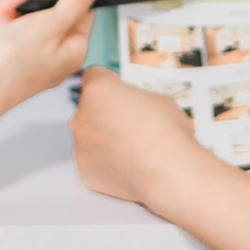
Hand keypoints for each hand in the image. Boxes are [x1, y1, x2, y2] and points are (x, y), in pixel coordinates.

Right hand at [0, 0, 101, 119]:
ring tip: (2, 22)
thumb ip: (74, 4)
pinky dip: (0, 24)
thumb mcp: (50, 26)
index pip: (82, 7)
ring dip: (11, 11)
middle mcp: (55, 51)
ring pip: (27, 13)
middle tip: (14, 3)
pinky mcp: (12, 52)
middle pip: (50, 6)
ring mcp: (32, 52)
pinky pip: (10, 24)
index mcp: (73, 48)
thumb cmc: (13, 66)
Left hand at [72, 65, 207, 205]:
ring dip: (104, 139)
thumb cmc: (167, 134)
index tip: (120, 93)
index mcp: (97, 90)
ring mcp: (80, 146)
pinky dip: (106, 163)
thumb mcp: (157, 98)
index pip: (94, 76)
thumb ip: (135, 97)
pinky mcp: (86, 171)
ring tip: (132, 148)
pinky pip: (93, 161)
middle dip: (105, 114)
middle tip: (130, 124)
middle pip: (89, 108)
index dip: (110, 84)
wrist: (169, 172)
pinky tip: (127, 164)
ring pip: (89, 136)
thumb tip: (133, 103)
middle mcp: (81, 116)